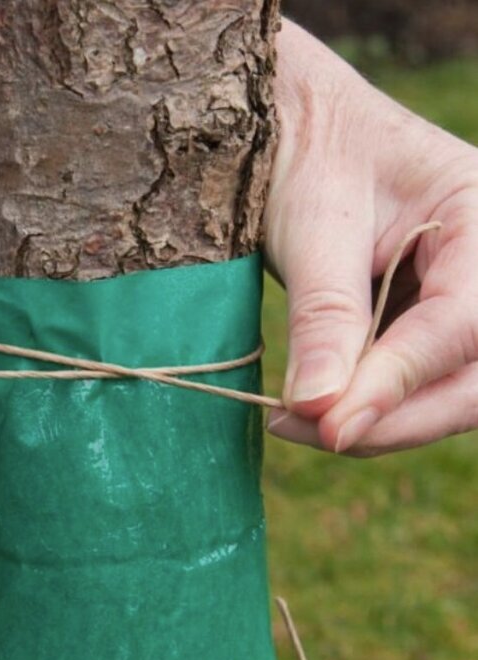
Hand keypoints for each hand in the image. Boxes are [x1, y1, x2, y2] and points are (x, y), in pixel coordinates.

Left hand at [265, 20, 477, 456]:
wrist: (294, 129)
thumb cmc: (307, 154)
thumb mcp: (315, 227)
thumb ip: (325, 316)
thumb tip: (320, 407)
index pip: (461, 323)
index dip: (398, 383)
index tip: (331, 426)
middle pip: (473, 375)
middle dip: (396, 418)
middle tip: (315, 435)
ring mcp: (463, 295)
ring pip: (449, 389)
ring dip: (380, 422)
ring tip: (299, 424)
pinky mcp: (425, 321)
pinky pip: (415, 381)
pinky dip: (371, 406)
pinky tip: (318, 409)